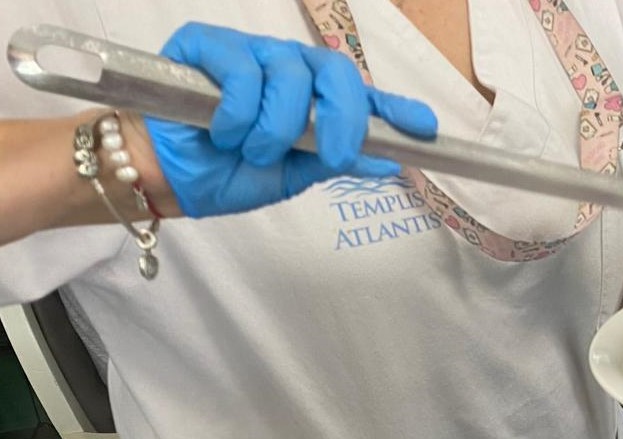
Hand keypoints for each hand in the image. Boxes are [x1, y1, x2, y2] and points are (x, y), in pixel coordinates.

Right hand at [147, 23, 437, 218]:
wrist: (164, 177)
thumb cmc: (226, 172)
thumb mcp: (291, 175)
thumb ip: (336, 161)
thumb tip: (390, 161)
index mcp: (310, 100)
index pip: (360, 95)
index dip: (395, 107)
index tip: (426, 128)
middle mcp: (285, 69)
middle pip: (334, 70)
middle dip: (343, 116)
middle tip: (331, 154)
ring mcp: (248, 53)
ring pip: (289, 71)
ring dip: (277, 125)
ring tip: (254, 150)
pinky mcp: (206, 45)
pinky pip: (242, 69)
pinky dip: (239, 110)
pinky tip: (226, 132)